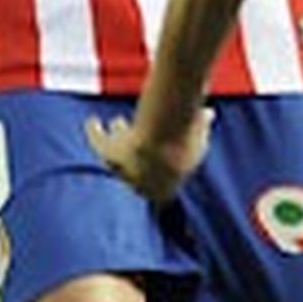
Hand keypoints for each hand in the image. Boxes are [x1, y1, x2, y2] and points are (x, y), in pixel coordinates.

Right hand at [85, 108, 214, 202]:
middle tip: (139, 140)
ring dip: (117, 136)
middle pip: (134, 168)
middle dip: (137, 150)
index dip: (158, 165)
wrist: (164, 149)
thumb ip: (202, 123)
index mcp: (163, 189)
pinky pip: (98, 142)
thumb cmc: (188, 144)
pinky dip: (94, 131)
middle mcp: (139, 183)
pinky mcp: (108, 154)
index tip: (159, 151)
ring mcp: (123, 170)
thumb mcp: (200, 132)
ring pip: (116, 153)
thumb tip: (210, 112)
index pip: (157, 181)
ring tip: (117, 122)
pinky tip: (92, 121)